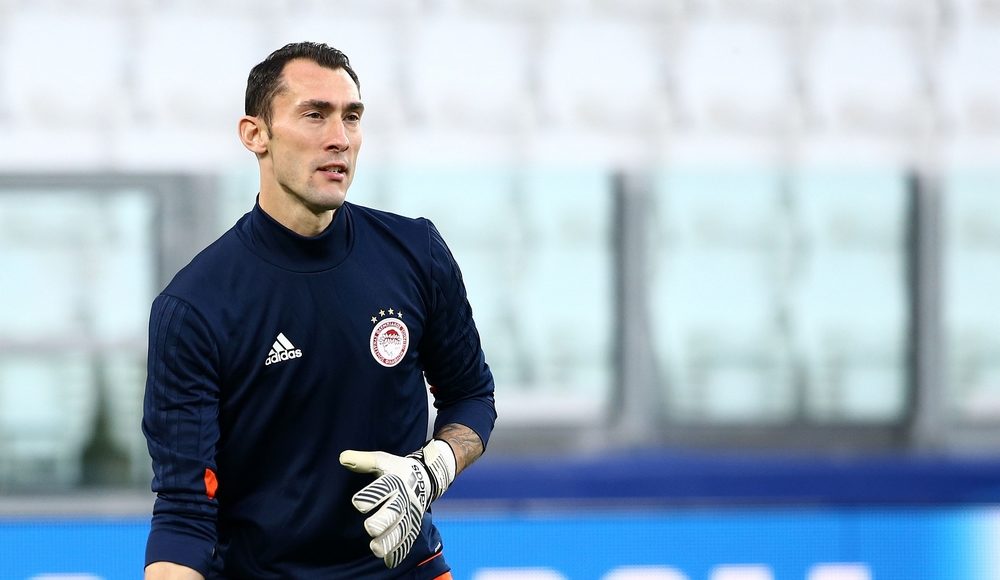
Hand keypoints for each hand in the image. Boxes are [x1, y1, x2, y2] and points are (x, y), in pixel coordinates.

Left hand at [340, 440, 455, 567]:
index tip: (358, 503)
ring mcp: (410, 514)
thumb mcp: (382, 460)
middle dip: (383, 521)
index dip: (372, 496)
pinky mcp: (412, 526)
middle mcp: (405, 499)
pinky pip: (407, 540)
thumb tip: (342, 458)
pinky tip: (388, 561)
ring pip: (401, 529)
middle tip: (370, 528)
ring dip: (390, 540)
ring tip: (375, 548)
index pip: (385, 487)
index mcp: (396, 480)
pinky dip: (399, 551)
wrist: (425, 478)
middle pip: (394, 511)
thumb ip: (363, 461)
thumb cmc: (396, 469)